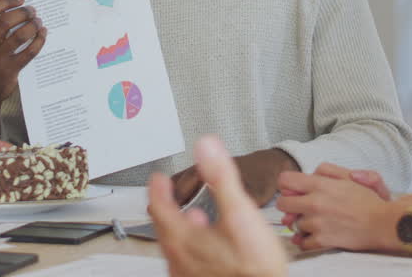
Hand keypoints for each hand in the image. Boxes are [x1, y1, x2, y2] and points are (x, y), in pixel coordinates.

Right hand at [0, 0, 46, 133]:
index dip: (7, 1)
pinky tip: (42, 34)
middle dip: (23, 12)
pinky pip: (29, 51)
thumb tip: (12, 3)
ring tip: (38, 21)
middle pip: (6, 21)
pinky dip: (39, 40)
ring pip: (20, 36)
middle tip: (32, 10)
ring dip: (32, 25)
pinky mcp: (9, 71)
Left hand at [148, 136, 287, 276]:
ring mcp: (189, 275)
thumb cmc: (253, 268)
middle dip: (166, 207)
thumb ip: (221, 178)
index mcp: (183, 238)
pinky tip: (209, 246)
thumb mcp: (240, 214)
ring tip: (190, 218)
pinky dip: (192, 246)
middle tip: (166, 194)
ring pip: (175, 247)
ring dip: (179, 228)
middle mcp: (179, 259)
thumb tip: (207, 147)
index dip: (158, 189)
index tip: (158, 178)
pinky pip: (188, 262)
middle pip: (164, 228)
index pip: (159, 207)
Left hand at [279, 163, 390, 230]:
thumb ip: (326, 170)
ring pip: (293, 225)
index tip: (295, 190)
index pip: (284, 180)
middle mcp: (314, 202)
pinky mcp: (322, 240)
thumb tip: (310, 174)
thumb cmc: (368, 200)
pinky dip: (307, 241)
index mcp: (320, 184)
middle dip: (290, 205)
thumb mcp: (349, 176)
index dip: (287, 185)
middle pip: (282, 204)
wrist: (382, 224)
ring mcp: (317, 223)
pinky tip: (316, 235)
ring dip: (302, 224)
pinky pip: (302, 242)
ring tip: (317, 222)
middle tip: (301, 208)